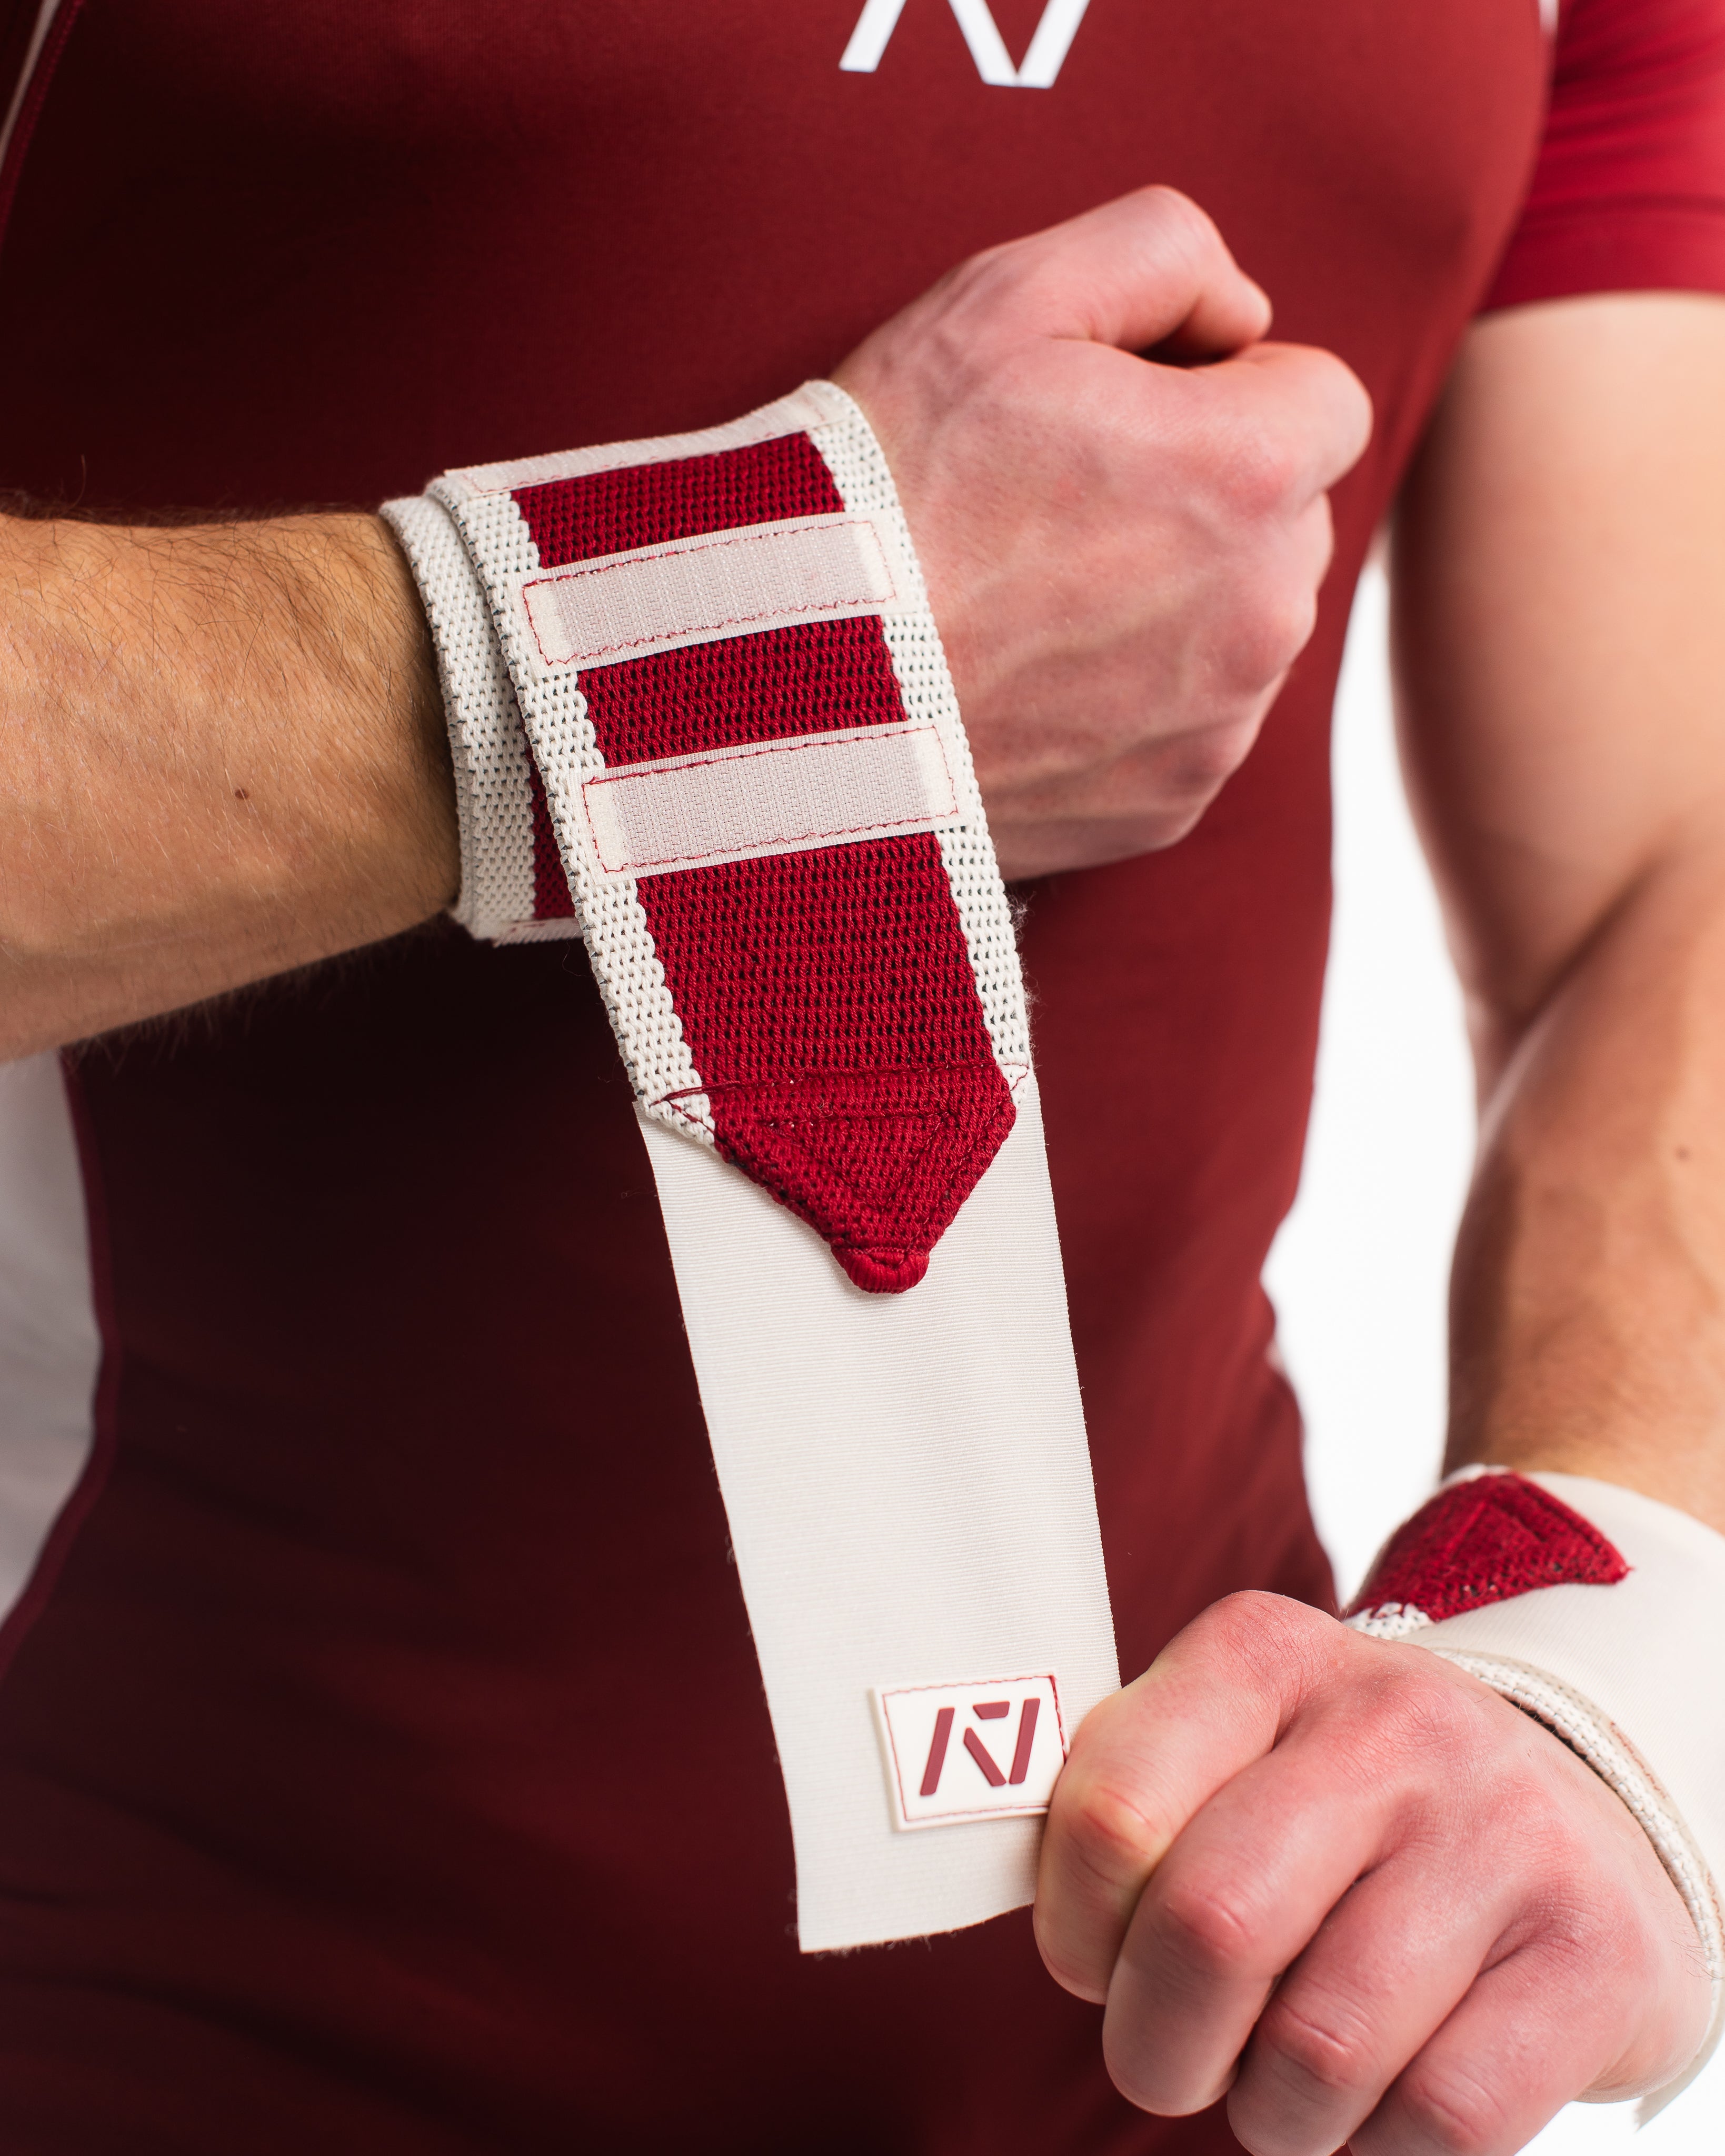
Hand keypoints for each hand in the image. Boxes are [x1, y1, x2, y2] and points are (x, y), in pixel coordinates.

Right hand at [833, 186, 1371, 879]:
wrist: (789, 682)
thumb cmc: (889, 479)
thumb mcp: (1007, 295)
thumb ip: (1165, 248)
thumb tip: (1244, 315)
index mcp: (1251, 471)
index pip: (1324, 397)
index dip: (1228, 387)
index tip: (1126, 414)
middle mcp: (1267, 610)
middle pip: (1289, 520)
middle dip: (1207, 498)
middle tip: (1059, 507)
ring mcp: (1220, 723)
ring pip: (1244, 627)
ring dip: (1173, 602)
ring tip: (1030, 601)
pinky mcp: (1172, 804)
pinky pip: (1190, 725)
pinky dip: (1130, 701)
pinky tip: (1026, 682)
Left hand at [1035, 1593, 1709, 2155]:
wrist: (1581, 1813)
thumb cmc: (1352, 1806)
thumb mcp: (1234, 1750)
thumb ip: (1128, 1804)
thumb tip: (1026, 1902)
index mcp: (1265, 1654)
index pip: (1110, 1810)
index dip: (1072, 1929)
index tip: (1092, 1963)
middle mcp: (1391, 1720)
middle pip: (1209, 1929)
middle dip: (1157, 2044)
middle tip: (1170, 2058)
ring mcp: (1503, 1828)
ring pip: (1320, 2047)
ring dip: (1272, 2110)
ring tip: (1287, 2074)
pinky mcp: (1593, 1949)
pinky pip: (1440, 2117)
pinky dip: (1378, 2148)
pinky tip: (1380, 2099)